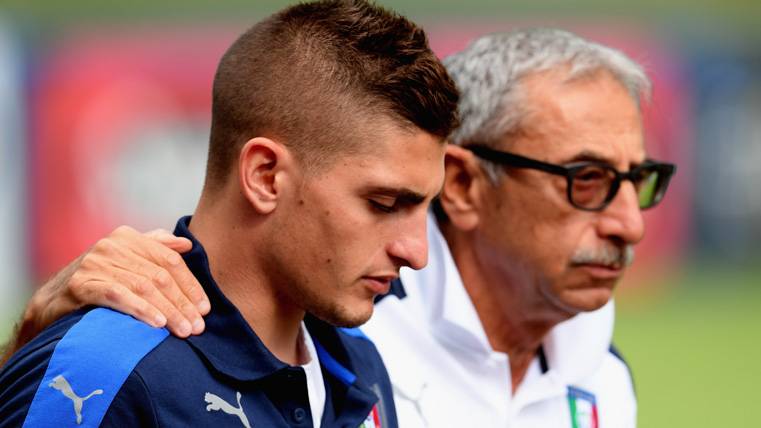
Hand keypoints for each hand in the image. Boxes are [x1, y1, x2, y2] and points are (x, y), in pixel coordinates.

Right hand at [25, 226, 209, 338]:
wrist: (51, 301)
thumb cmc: (98, 281)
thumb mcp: (127, 260)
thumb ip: (155, 248)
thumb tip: (186, 245)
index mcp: (128, 237)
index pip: (170, 261)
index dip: (191, 286)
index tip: (205, 309)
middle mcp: (112, 246)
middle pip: (160, 276)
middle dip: (183, 304)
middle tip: (198, 327)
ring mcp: (95, 264)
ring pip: (143, 288)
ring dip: (168, 311)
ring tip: (183, 331)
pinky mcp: (81, 284)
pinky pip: (118, 297)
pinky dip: (141, 310)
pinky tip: (157, 324)